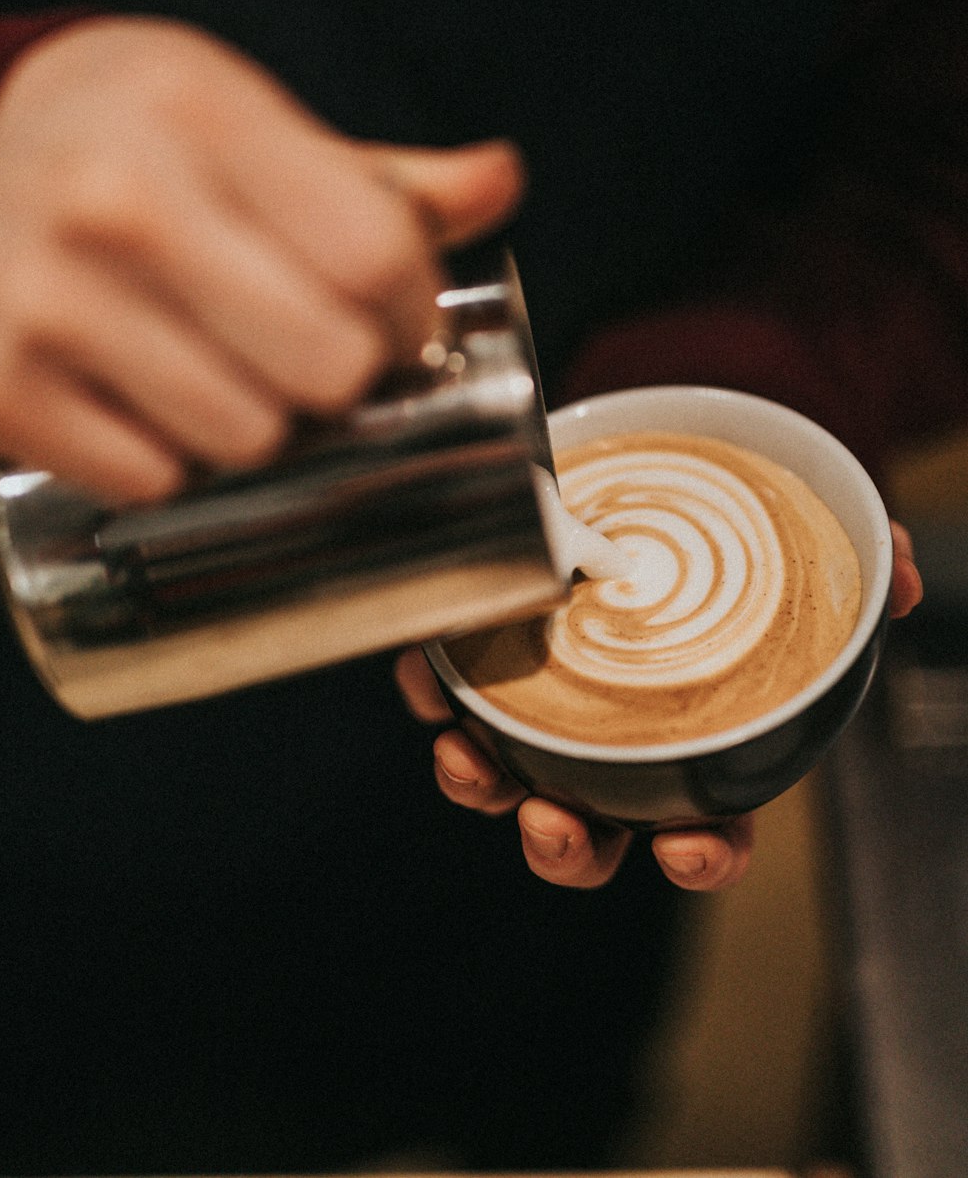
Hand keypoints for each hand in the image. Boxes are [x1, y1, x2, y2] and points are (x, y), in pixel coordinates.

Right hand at [0, 17, 520, 500]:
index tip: (401, 326)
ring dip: (261, 428)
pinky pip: (148, 480)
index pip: (376, 258)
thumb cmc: (136, 140)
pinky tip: (146, 402)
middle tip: (314, 357)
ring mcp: (41, 300)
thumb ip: (379, 176)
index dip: (414, 317)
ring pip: (245, 438)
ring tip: (227, 374)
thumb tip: (501, 182)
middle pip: (327, 364)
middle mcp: (114, 200)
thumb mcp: (248, 122)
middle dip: (346, 379)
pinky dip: (168, 462)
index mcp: (201, 114)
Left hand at [395, 519, 923, 890]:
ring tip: (464, 755)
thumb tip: (900, 577)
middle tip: (551, 820)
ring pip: (507, 780)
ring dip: (479, 783)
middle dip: (565, 847)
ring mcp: (550, 707)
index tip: (683, 848)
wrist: (676, 470)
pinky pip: (455, 693)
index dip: (700, 859)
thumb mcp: (810, 547)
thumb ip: (864, 567)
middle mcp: (620, 745)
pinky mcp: (496, 656)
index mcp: (702, 746)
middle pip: (592, 834)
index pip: (709, 834)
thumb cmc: (746, 536)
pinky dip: (434, 691)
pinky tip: (428, 667)